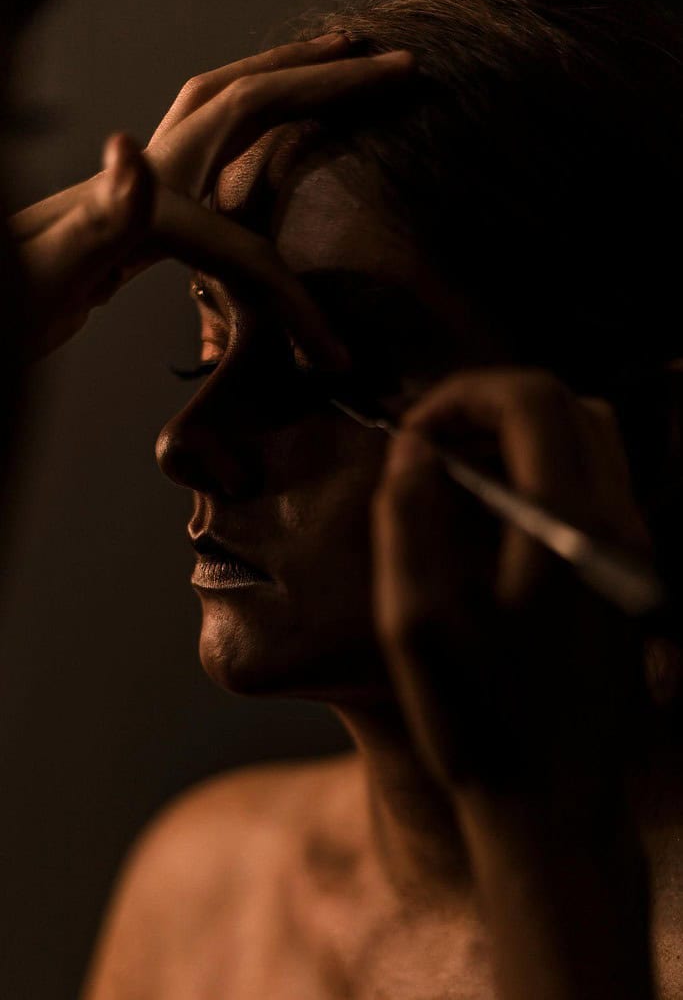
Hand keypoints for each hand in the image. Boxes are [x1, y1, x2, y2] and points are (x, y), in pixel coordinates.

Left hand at [10, 35, 412, 361]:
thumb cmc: (11, 302)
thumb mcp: (48, 272)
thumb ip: (99, 217)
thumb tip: (130, 153)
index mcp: (143, 202)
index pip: (245, 248)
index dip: (295, 306)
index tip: (336, 356)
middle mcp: (147, 173)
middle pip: (247, 105)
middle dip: (326, 83)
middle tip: (391, 67)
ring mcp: (142, 181)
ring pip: (224, 107)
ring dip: (287, 78)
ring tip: (337, 62)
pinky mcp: (140, 203)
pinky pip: (211, 144)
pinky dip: (252, 120)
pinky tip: (266, 140)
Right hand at [372, 367, 656, 998]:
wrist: (555, 808)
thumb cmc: (480, 723)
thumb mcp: (415, 622)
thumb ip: (409, 517)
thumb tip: (415, 449)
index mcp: (569, 526)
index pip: (531, 398)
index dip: (462, 395)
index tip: (412, 435)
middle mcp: (617, 525)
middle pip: (569, 405)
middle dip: (491, 406)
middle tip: (432, 445)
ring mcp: (632, 551)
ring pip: (589, 440)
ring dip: (520, 436)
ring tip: (457, 475)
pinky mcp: (627, 577)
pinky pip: (592, 486)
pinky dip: (541, 472)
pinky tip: (490, 519)